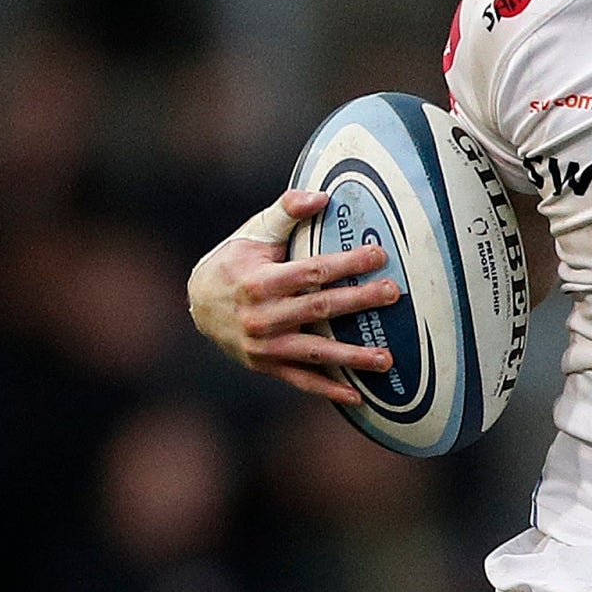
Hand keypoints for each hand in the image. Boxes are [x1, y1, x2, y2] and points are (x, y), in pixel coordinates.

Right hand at [185, 189, 399, 405]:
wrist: (198, 305)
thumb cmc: (234, 261)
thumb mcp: (254, 232)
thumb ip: (287, 211)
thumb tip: (322, 196)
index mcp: (260, 280)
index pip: (312, 271)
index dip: (347, 263)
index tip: (378, 255)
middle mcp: (262, 316)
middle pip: (320, 308)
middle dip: (360, 302)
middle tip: (393, 295)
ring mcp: (265, 346)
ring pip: (315, 352)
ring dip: (352, 356)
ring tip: (387, 359)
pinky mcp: (267, 365)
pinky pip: (302, 380)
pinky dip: (328, 390)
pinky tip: (357, 395)